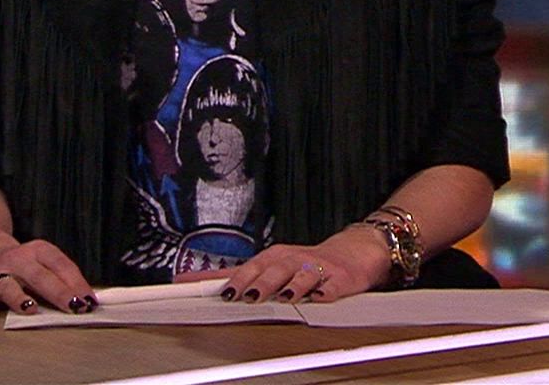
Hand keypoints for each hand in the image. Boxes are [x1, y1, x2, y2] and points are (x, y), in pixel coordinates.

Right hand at [0, 233, 95, 315]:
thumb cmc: (23, 267)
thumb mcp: (43, 263)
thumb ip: (61, 280)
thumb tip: (85, 302)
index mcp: (40, 251)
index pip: (62, 266)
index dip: (77, 283)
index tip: (90, 301)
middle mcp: (19, 259)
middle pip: (40, 277)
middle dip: (59, 292)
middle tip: (75, 307)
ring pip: (9, 285)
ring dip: (19, 297)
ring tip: (30, 308)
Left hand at [176, 227, 391, 304]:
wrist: (354, 252)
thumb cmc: (307, 262)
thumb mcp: (271, 264)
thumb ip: (236, 274)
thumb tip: (195, 280)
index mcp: (274, 258)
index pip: (248, 266)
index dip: (230, 278)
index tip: (215, 290)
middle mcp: (293, 261)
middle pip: (274, 269)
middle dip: (260, 282)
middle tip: (246, 296)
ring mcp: (317, 269)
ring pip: (302, 275)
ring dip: (292, 285)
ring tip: (284, 296)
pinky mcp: (340, 279)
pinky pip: (332, 285)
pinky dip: (326, 291)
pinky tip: (320, 297)